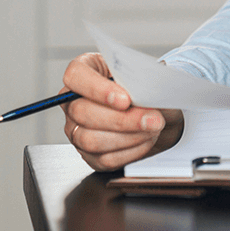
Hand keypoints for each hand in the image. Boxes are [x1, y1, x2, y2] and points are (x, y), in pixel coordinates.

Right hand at [60, 53, 183, 171]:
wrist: (156, 109)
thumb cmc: (143, 86)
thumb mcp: (143, 72)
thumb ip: (140, 75)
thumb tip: (146, 85)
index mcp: (83, 72)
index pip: (75, 76)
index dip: (97, 89)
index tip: (126, 99)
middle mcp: (73, 102)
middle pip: (82, 112)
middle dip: (122, 119)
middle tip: (152, 118)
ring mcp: (77, 130)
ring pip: (91, 140)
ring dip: (129, 136)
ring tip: (153, 128)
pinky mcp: (89, 154)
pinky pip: (105, 158)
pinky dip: (131, 150)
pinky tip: (147, 139)